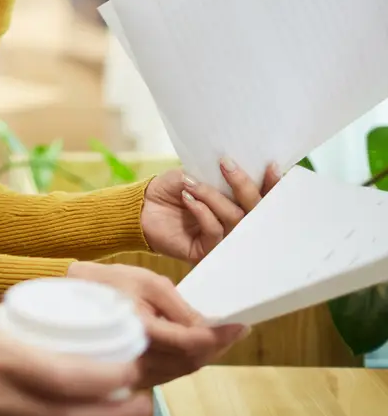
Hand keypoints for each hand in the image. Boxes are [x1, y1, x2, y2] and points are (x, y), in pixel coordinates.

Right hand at [67, 261, 246, 386]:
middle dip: (218, 346)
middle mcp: (137, 359)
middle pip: (192, 362)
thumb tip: (208, 328)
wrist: (70, 299)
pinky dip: (190, 360)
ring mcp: (135, 372)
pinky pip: (171, 373)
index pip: (190, 343)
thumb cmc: (109, 283)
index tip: (241, 324)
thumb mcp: (147, 282)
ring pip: (183, 371)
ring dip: (207, 355)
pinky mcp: (135, 375)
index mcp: (139, 333)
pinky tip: (200, 346)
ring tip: (224, 337)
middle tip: (236, 330)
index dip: (219, 336)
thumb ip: (179, 306)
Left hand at [141, 159, 280, 262]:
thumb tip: (233, 168)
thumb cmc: (171, 189)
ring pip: (235, 219)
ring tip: (192, 183)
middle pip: (255, 210)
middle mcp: (234, 223)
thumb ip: (213, 175)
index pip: (260, 196)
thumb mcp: (193, 174)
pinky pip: (215, 231)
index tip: (272, 166)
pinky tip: (188, 199)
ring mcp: (223, 239)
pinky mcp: (207, 251)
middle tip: (227, 164)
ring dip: (213, 196)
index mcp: (236, 203)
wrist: (142, 207)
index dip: (271, 185)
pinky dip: (202, 211)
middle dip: (244, 186)